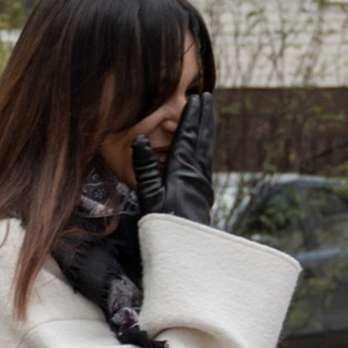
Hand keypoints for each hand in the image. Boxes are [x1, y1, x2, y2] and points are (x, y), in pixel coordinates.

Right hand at [133, 90, 216, 224]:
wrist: (186, 250)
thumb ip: (145, 167)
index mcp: (183, 172)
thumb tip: (139, 139)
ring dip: (208, 130)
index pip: (188, 138)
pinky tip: (205, 148)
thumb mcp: (148, 195)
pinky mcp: (204, 194)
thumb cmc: (164, 224)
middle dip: (205, 117)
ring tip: (208, 115)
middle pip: (203, 140)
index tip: (196, 99)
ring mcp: (203, 185)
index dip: (191, 117)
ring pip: (207, 150)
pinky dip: (206, 148)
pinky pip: (207, 163)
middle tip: (208, 97)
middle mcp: (198, 175)